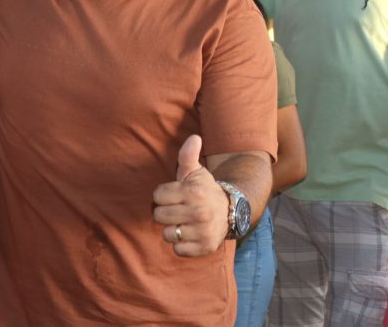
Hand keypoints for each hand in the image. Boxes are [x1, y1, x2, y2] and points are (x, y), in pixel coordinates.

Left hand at [152, 135, 229, 256]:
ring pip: (167, 234)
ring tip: (183, 222)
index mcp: (193, 192)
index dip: (163, 195)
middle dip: (165, 212)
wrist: (230, 211)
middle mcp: (198, 212)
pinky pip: (178, 249)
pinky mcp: (205, 247)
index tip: (174, 195)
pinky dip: (181, 244)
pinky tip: (189, 234)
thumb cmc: (205, 190)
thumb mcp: (196, 171)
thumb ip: (188, 155)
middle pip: (159, 216)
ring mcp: (202, 231)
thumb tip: (194, 137)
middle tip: (177, 209)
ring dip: (172, 229)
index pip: (157, 196)